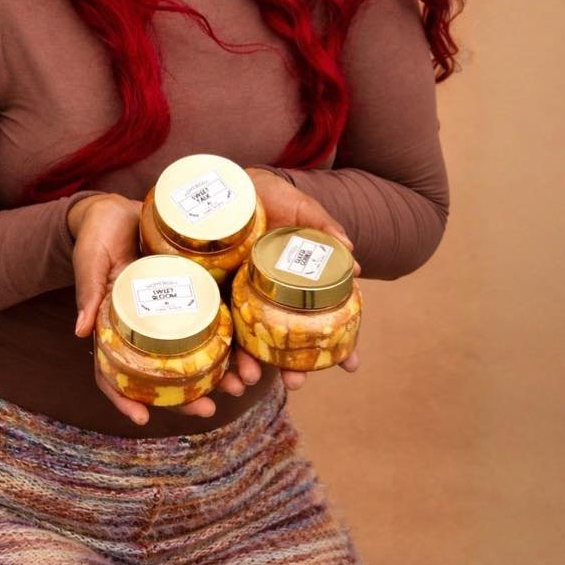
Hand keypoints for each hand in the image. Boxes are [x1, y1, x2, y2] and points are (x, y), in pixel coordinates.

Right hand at [68, 193, 221, 426]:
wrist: (117, 208)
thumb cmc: (96, 235)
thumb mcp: (90, 260)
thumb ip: (88, 290)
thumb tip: (79, 331)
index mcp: (114, 325)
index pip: (113, 370)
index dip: (124, 396)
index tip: (141, 419)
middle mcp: (146, 325)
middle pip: (164, 370)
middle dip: (186, 394)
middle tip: (209, 410)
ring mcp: (173, 309)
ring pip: (196, 349)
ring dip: (220, 369)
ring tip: (243, 383)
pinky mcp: (195, 286)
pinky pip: (215, 314)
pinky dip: (232, 333)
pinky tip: (251, 345)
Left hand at [214, 168, 363, 390]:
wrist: (233, 182)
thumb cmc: (273, 196)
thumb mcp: (303, 209)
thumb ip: (325, 228)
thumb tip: (353, 256)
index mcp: (296, 284)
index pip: (320, 318)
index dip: (338, 343)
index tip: (351, 365)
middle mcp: (269, 296)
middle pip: (282, 339)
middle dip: (291, 367)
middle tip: (297, 383)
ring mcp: (240, 295)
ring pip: (246, 339)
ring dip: (248, 365)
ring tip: (249, 381)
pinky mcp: (210, 288)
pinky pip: (213, 322)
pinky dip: (214, 349)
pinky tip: (215, 369)